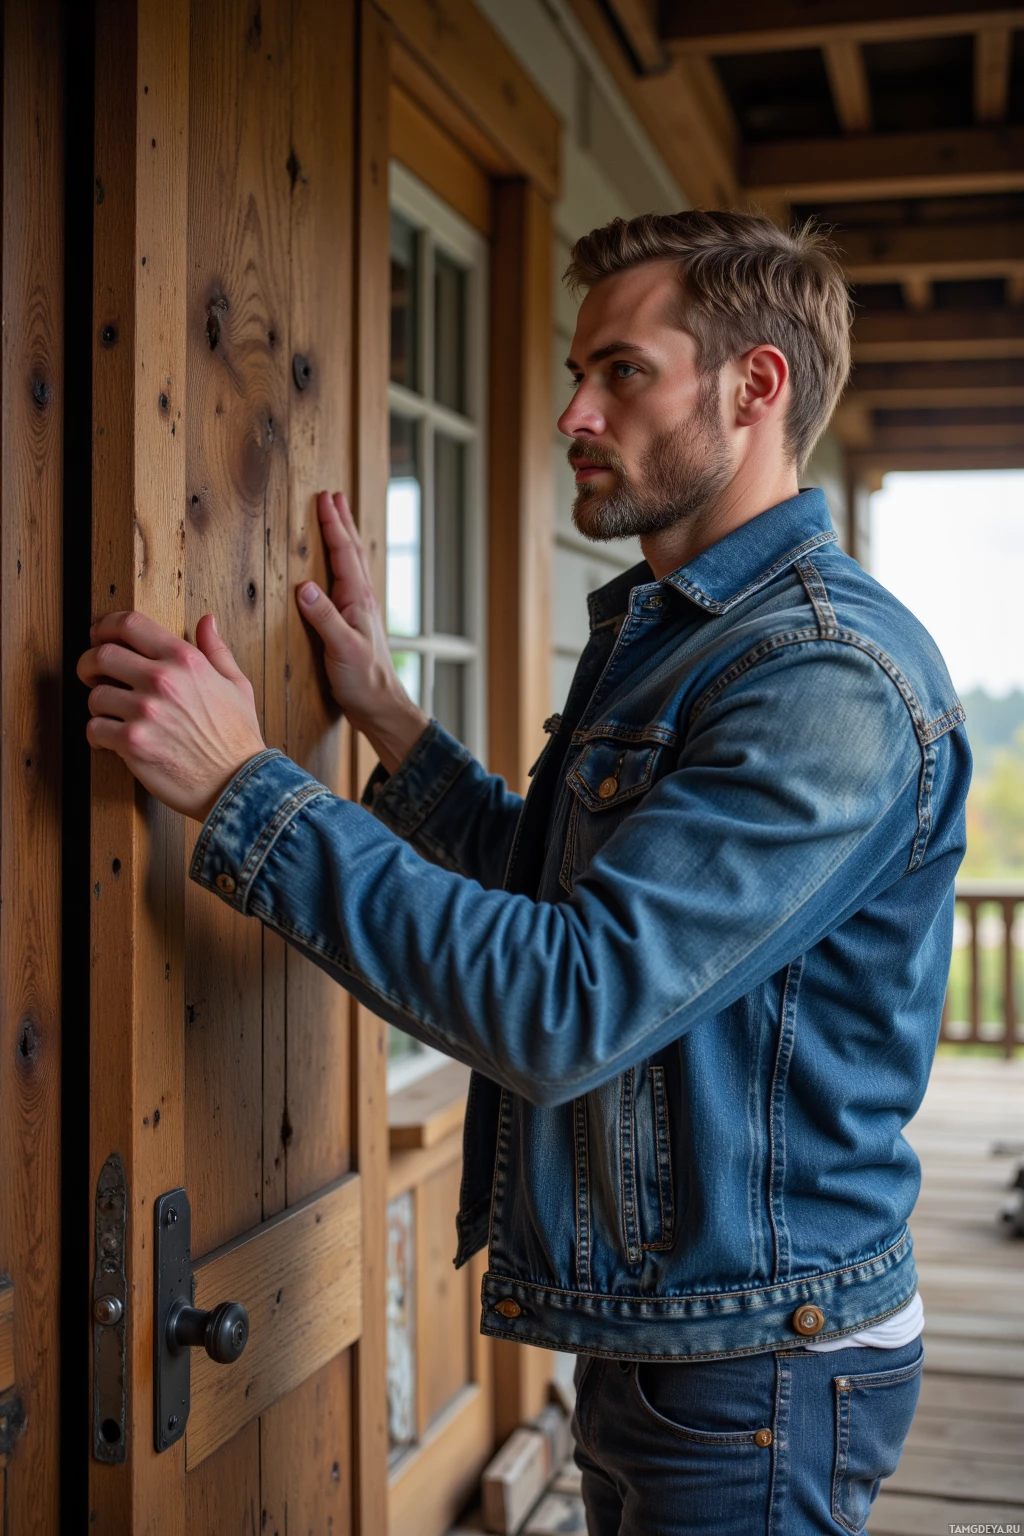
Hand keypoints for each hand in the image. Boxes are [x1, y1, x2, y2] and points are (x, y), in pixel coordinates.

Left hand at [78, 611, 266, 820]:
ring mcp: (145, 711)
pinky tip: (110, 739)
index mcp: (185, 660)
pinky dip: (97, 735)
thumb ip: (217, 651)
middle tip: (92, 675)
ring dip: (98, 705)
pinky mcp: (132, 743)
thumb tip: (208, 622)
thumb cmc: (237, 738)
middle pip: (101, 655)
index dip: (106, 625)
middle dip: (89, 664)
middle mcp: (163, 680)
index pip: (130, 624)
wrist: (238, 784)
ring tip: (111, 715)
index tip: (99, 635)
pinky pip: (94, 729)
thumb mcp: (236, 685)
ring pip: (95, 695)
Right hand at [298, 490, 427, 772]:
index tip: (324, 498)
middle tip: (333, 496)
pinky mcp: (355, 623)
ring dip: (344, 539)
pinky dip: (342, 563)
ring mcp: (361, 610)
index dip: (333, 525)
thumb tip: (304, 586)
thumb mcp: (341, 648)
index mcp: (358, 600)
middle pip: (352, 551)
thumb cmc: (364, 680)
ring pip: (352, 564)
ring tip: (337, 519)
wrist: (381, 706)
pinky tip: (338, 568)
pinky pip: (347, 582)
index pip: (344, 553)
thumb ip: (323, 617)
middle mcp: (362, 599)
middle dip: (341, 522)